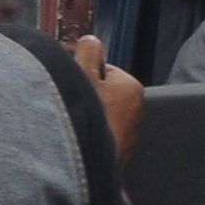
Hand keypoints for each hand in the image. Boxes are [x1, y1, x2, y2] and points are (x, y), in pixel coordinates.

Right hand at [71, 31, 143, 163]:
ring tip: (72, 123)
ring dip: (85, 116)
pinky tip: (77, 139)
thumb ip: (87, 53)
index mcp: (130, 87)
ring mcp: (128, 132)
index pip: (102, 70)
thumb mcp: (82, 76)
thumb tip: (91, 40)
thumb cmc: (89, 119)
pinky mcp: (118, 150)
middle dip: (84, 96)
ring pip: (99, 114)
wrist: (89, 164)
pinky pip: (99, 133)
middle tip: (69, 106)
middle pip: (101, 92)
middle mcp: (136, 109)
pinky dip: (88, 133)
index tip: (72, 85)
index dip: (82, 74)